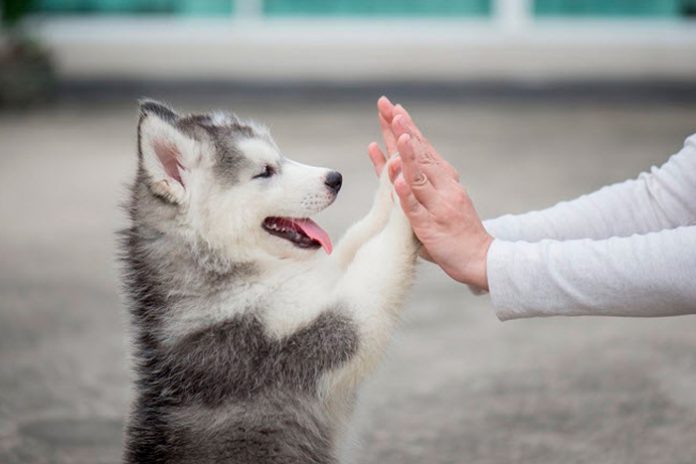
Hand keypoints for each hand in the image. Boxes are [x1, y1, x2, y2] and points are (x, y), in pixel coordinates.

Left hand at [369, 97, 492, 290]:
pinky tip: (397, 179)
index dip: (407, 128)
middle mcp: (443, 187)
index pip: (422, 148)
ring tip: (397, 133)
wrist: (482, 259)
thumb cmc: (456, 231)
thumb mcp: (438, 201)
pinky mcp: (431, 226)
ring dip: (407, 154)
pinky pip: (415, 208)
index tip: (393, 108)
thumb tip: (396, 164)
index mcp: (444, 180)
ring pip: (419, 176)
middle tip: (389, 107)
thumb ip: (418, 184)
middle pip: (418, 154)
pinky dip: (406, 193)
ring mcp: (437, 206)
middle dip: (402, 130)